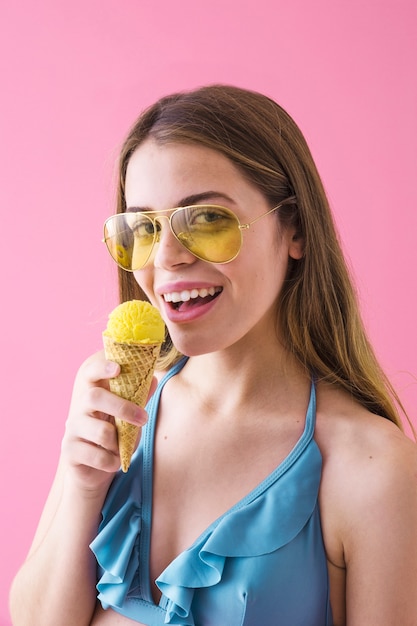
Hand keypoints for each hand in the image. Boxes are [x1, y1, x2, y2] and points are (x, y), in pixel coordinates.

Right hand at [61, 350, 150, 493]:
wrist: (92, 469)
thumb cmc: (113, 435)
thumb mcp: (127, 415)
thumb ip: (138, 397)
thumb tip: (152, 379)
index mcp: (93, 392)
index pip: (90, 371)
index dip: (102, 366)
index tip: (118, 368)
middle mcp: (78, 407)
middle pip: (94, 397)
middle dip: (123, 408)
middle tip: (143, 419)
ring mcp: (72, 429)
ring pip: (101, 431)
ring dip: (119, 443)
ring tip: (121, 448)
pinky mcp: (70, 451)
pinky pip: (98, 457)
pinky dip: (112, 461)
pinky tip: (113, 461)